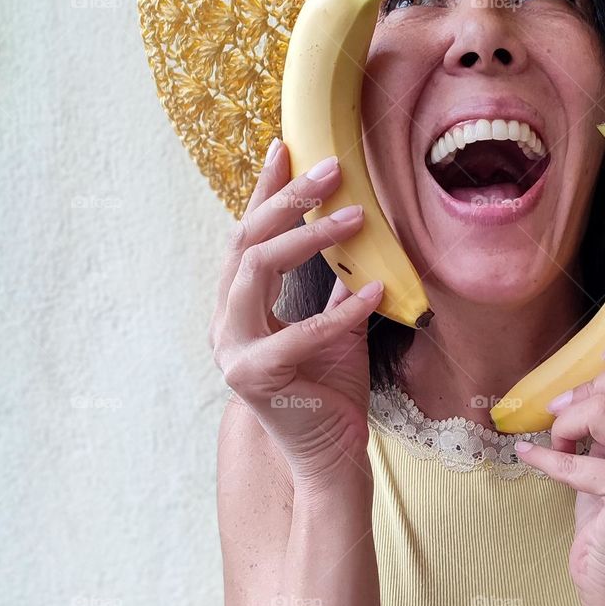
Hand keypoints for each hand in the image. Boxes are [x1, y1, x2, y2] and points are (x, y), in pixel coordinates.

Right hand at [208, 140, 383, 484]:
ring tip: (360, 218)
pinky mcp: (255, 377)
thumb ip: (335, 284)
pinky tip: (378, 291)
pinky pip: (301, 330)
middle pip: (247, 242)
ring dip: (311, 238)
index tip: (287, 148)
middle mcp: (225, 323)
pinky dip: (343, 308)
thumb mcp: (335, 326)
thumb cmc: (329, 391)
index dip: (266, 191)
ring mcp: (233, 350)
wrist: (330, 457)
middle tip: (333, 168)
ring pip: (258, 269)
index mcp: (238, 307)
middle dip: (289, 200)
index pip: (247, 236)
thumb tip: (359, 231)